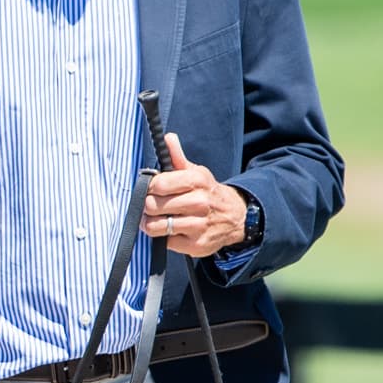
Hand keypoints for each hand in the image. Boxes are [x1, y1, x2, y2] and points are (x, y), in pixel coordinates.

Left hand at [140, 133, 248, 258]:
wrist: (236, 217)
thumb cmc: (208, 193)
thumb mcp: (197, 172)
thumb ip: (177, 157)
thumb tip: (167, 138)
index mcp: (196, 181)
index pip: (158, 185)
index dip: (148, 188)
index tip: (149, 190)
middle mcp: (198, 203)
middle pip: (153, 206)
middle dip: (146, 206)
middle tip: (150, 206)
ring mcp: (197, 225)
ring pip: (156, 226)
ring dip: (150, 223)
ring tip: (154, 219)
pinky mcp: (195, 245)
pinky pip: (165, 242)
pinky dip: (163, 237)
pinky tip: (169, 230)